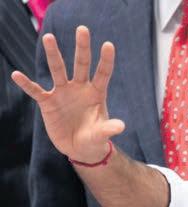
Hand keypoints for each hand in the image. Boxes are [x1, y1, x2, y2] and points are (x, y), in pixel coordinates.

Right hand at [11, 26, 123, 163]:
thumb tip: (121, 126)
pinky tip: (17, 75)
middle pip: (81, 64)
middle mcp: (80, 88)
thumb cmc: (94, 137)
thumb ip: (108, 128)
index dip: (106, 60)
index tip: (108, 44)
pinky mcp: (48, 103)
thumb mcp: (102, 135)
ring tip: (49, 37)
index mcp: (96, 93)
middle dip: (82, 47)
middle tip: (82, 29)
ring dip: (54, 55)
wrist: (79, 148)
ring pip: (58, 70)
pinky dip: (27, 84)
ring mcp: (63, 93)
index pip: (102, 73)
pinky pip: (36, 91)